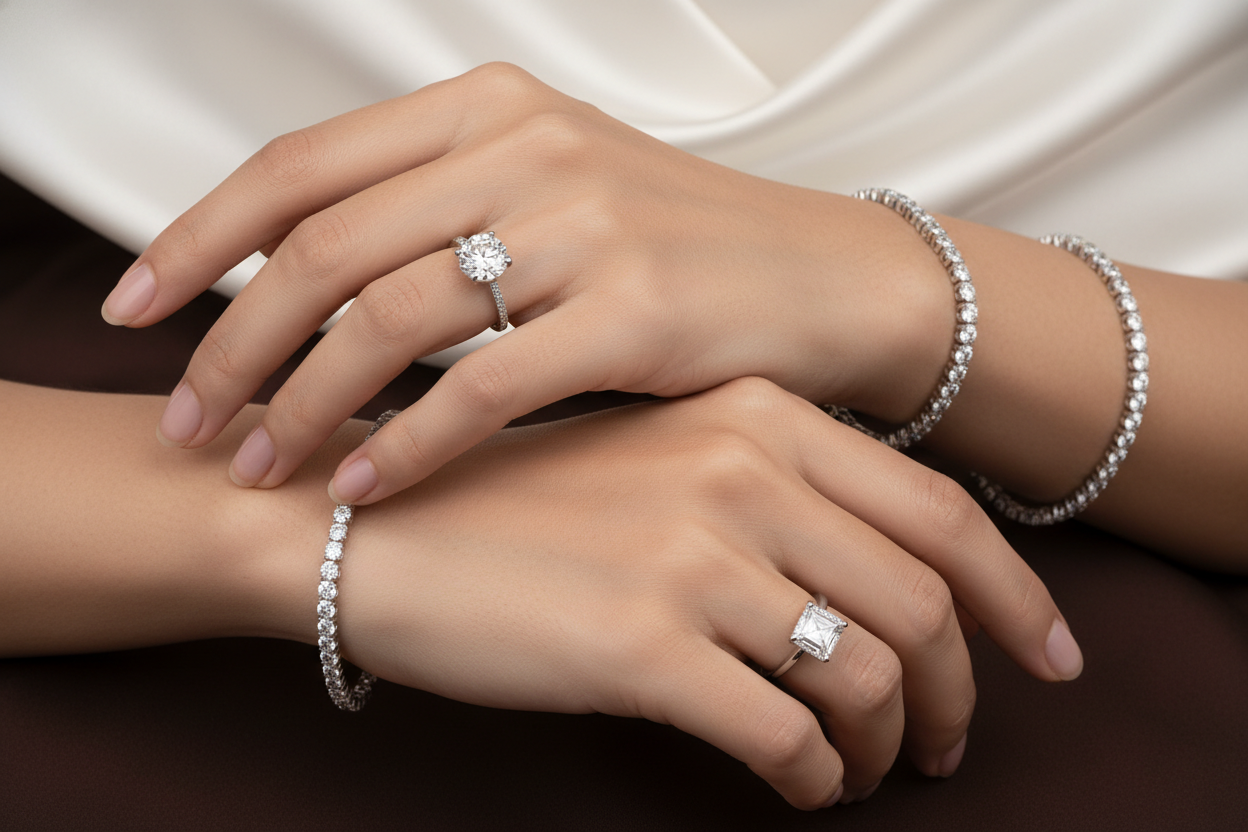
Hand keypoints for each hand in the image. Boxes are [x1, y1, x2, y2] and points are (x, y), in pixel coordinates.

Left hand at [104, 62, 952, 504]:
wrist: (826, 278)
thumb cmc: (679, 246)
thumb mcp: (554, 191)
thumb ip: (438, 213)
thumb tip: (307, 280)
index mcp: (490, 111)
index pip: (302, 165)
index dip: (198, 238)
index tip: (135, 309)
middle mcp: (528, 150)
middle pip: (327, 247)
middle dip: (233, 344)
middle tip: (190, 420)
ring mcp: (585, 226)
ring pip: (390, 317)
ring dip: (305, 402)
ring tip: (260, 467)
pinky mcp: (634, 314)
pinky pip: (482, 386)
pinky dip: (408, 442)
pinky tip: (366, 486)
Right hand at [253, 378, 1082, 808]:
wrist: (372, 517)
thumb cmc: (511, 496)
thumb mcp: (653, 453)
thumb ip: (763, 488)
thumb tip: (868, 578)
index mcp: (756, 416)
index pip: (940, 511)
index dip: (1016, 595)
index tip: (1048, 655)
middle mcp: (742, 473)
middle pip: (923, 603)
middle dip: (959, 691)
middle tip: (951, 743)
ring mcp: (694, 558)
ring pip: (865, 678)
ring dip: (886, 745)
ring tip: (868, 773)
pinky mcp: (642, 645)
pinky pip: (783, 734)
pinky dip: (813, 778)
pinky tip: (797, 786)